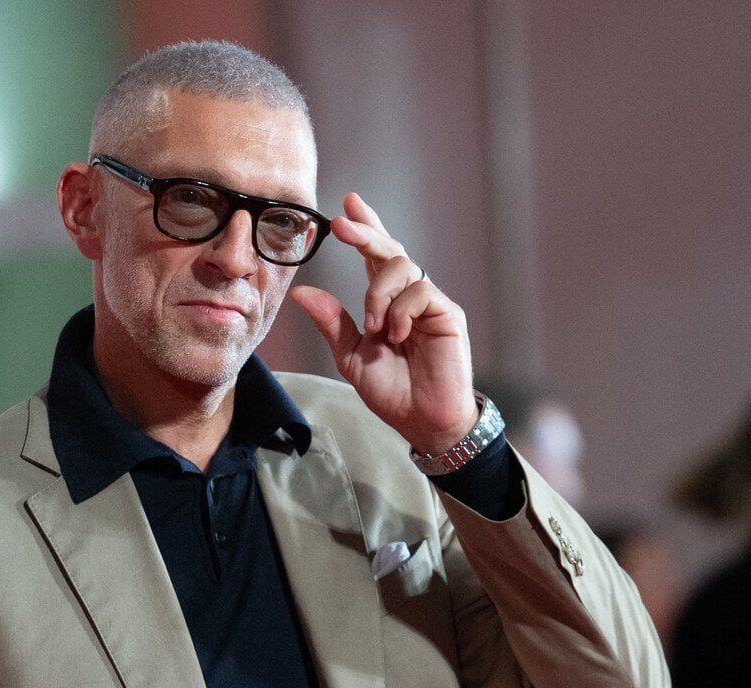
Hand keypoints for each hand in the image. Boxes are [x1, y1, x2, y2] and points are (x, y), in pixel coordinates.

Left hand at [290, 193, 477, 453]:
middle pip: (389, 250)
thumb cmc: (392, 390)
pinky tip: (398, 336)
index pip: (375, 255)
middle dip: (365, 233)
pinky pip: (421, 293)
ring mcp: (429, 303)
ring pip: (403, 268)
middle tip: (342, 223)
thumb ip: (332, 323)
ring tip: (374, 326)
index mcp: (386, 301)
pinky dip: (400, 312)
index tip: (348, 203)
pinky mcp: (448, 314)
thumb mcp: (351, 356)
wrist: (422, 421)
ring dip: (378, 294)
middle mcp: (408, 296)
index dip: (366, 227)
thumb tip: (302, 292)